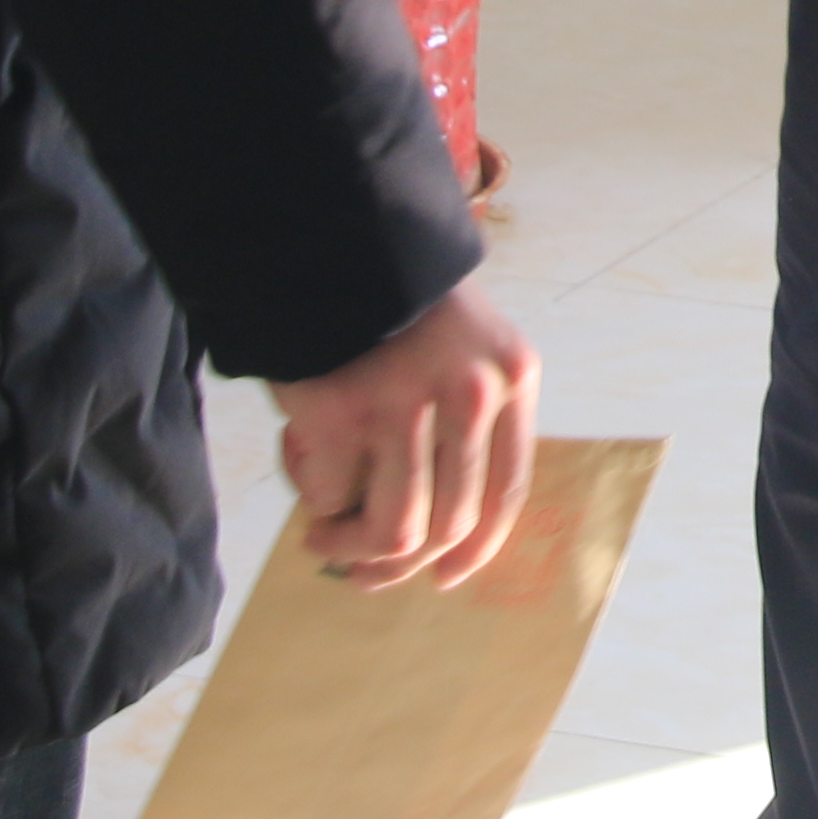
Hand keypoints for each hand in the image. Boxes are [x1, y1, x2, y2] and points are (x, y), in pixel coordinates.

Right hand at [268, 281, 540, 591]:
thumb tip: (435, 532)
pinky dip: (316, 505)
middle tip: (365, 574)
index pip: (507, 490)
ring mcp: (405, 405)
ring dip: (353, 551)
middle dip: (402, 565)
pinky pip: (332, 499)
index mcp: (511, 375)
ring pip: (393, 530)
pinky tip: (305, 481)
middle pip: (450, 524)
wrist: (334, 240)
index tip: (446, 578)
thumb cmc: (397, 301)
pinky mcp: (340, 414)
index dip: (477, 548)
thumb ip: (467, 416)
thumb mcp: (466, 342)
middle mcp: (470, 394)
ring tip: (323, 540)